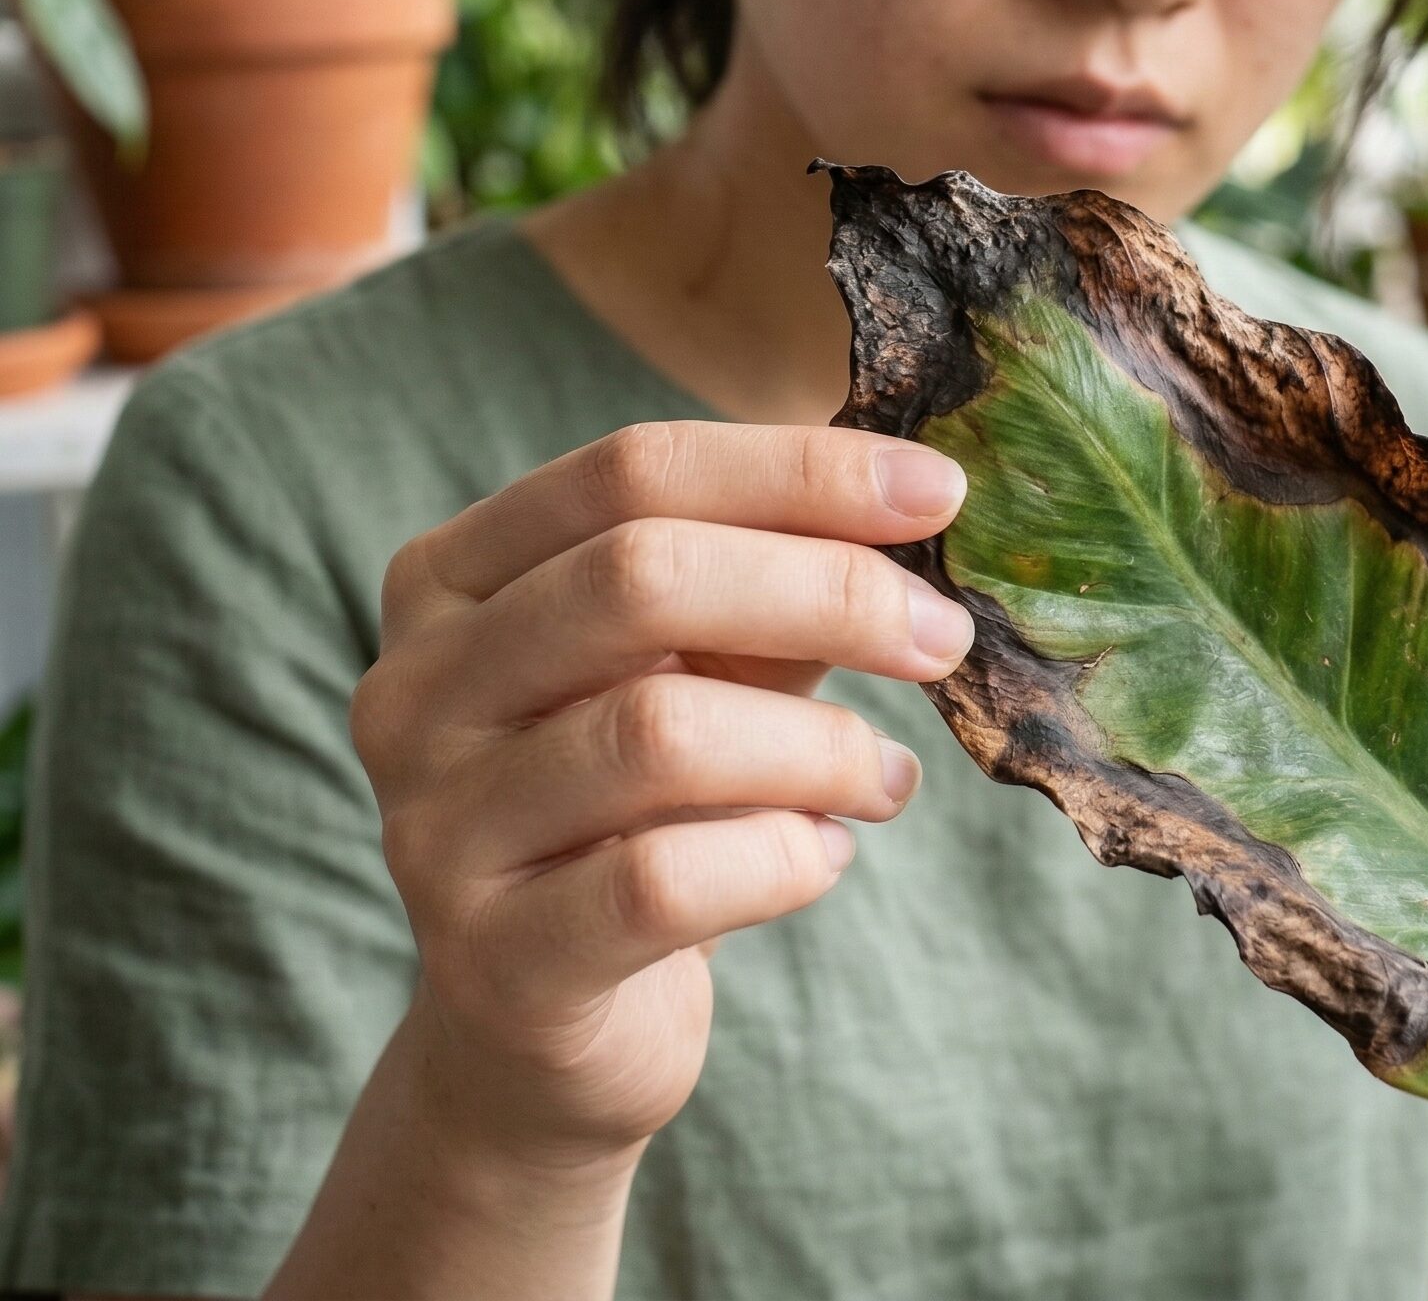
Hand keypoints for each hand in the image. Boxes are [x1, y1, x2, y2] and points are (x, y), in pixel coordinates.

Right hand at [350, 419, 972, 1175]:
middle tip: (941, 635)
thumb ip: (777, 577)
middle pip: (638, 578)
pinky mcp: (493, 963)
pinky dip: (782, 858)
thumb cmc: (640, 804)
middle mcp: (415, 687)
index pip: (630, 470)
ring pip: (660, 733)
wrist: (544, 1028)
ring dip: (820, 747)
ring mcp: (434, 828)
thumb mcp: (703, 664)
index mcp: (452, 575)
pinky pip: (666, 883)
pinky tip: (824, 857)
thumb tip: (917, 498)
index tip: (938, 493)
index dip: (798, 472)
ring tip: (886, 777)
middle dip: (825, 591)